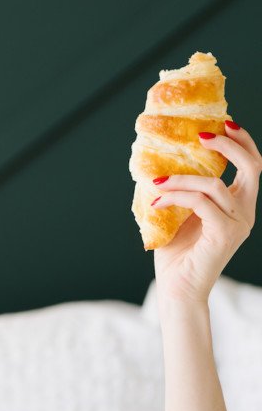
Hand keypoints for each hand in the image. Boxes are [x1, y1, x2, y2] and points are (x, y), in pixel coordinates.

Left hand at [152, 122, 261, 303]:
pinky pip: (200, 202)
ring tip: (157, 183)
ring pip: (213, 185)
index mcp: (236, 204)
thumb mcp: (179, 212)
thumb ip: (181, 190)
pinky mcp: (225, 234)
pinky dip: (176, 196)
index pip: (251, 166)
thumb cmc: (177, 252)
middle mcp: (244, 212)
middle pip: (252, 167)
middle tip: (201, 135)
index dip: (241, 141)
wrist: (178, 287)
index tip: (222, 123)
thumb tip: (160, 161)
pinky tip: (157, 202)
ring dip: (180, 179)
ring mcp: (238, 223)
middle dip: (229, 144)